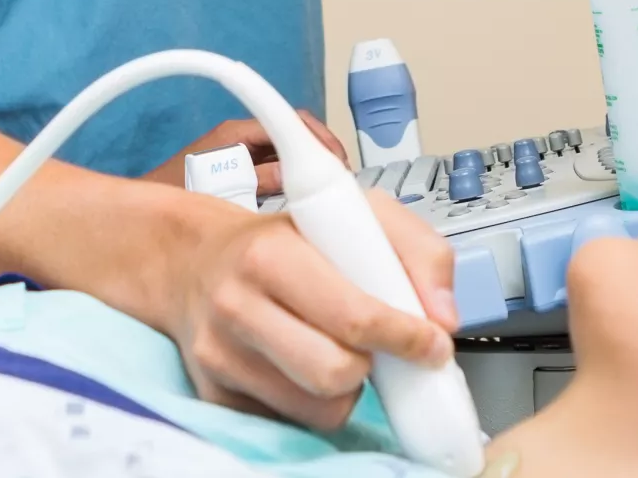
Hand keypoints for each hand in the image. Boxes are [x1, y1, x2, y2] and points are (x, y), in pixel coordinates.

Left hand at [144, 109, 350, 196]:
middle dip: (320, 157)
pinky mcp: (242, 174)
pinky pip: (278, 172)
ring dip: (309, 172)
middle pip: (294, 136)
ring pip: (289, 156)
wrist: (139, 221)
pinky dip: (295, 184)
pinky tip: (304, 206)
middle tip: (339, 184)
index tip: (337, 163)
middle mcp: (240, 139)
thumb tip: (297, 178)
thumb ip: (259, 180)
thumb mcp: (222, 190)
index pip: (290, 121)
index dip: (319, 139)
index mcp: (236, 133)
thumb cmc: (172, 199)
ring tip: (326, 197)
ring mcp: (241, 156)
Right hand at [151, 190, 458, 429]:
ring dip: (344, 391)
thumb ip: (417, 250)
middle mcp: (236, 306)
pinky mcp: (212, 393)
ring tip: (337, 353)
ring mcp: (218, 356)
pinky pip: (288, 422)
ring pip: (316, 409)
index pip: (352, 316)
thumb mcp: (354, 215)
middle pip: (333, 373)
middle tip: (376, 349)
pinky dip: (312, 403)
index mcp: (270, 254)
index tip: (431, 344)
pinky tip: (304, 368)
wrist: (193, 261)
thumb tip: (444, 317)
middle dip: (370, 367)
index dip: (403, 337)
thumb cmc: (284, 239)